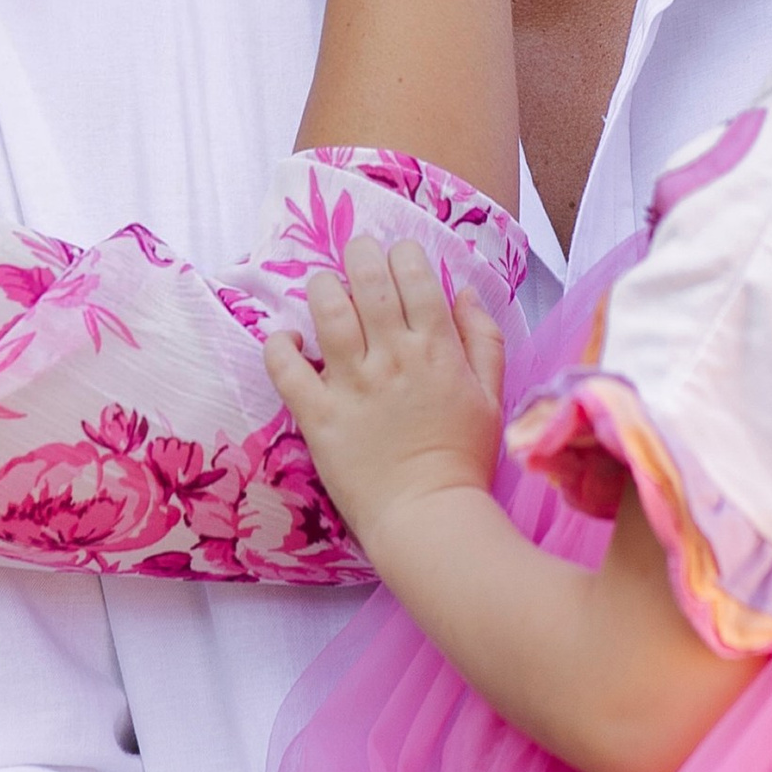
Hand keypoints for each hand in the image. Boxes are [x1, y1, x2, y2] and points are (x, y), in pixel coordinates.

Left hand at [264, 234, 507, 551]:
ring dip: (322, 287)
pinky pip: (285, 368)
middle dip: (359, 253)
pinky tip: (288, 338)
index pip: (415, 277)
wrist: (429, 518)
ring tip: (323, 287)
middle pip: (368, 282)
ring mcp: (352, 385)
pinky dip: (279, 344)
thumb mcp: (491, 396)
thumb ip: (483, 339)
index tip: (398, 255)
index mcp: (437, 350)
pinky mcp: (318, 414)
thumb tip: (463, 289)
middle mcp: (393, 357)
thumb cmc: (464, 458)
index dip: (403, 254)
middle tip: (355, 253)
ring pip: (327, 311)